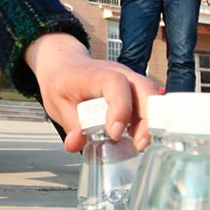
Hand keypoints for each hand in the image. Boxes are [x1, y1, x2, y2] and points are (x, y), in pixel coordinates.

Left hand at [24, 32, 158, 152]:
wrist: (65, 65)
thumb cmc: (63, 81)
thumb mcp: (58, 105)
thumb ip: (70, 125)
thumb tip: (75, 144)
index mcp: (96, 74)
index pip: (116, 83)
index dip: (120, 108)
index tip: (114, 133)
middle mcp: (119, 73)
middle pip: (144, 88)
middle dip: (147, 118)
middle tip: (139, 144)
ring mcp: (130, 79)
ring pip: (152, 95)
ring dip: (151, 121)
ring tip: (139, 144)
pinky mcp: (135, 89)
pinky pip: (149, 102)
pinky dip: (149, 120)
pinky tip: (138, 137)